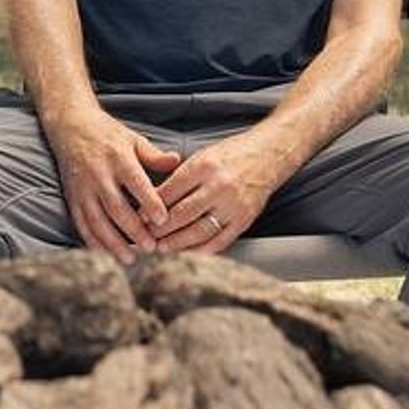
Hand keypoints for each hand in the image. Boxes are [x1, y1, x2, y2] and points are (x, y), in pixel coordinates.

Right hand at [46, 107, 180, 263]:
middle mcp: (99, 175)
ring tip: (130, 259)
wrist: (70, 126)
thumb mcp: (133, 139)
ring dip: (113, 242)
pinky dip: (92, 242)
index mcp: (118, 158)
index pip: (135, 183)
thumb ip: (154, 155)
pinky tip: (105, 254)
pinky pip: (81, 224)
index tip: (163, 220)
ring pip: (98, 221)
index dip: (149, 202)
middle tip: (151, 247)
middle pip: (116, 207)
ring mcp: (83, 188)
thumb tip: (177, 160)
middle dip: (134, 230)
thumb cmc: (107, 135)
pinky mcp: (72, 198)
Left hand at [153, 133, 281, 252]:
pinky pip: (220, 241)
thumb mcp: (202, 156)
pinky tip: (188, 254)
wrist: (268, 155)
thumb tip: (155, 199)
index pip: (171, 191)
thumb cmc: (232, 154)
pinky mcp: (244, 219)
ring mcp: (233, 205)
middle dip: (160, 228)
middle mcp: (218, 186)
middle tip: (146, 236)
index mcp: (204, 166)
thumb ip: (181, 176)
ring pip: (199, 231)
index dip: (152, 207)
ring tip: (162, 248)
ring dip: (177, 243)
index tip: (140, 217)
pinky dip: (202, 251)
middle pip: (182, 213)